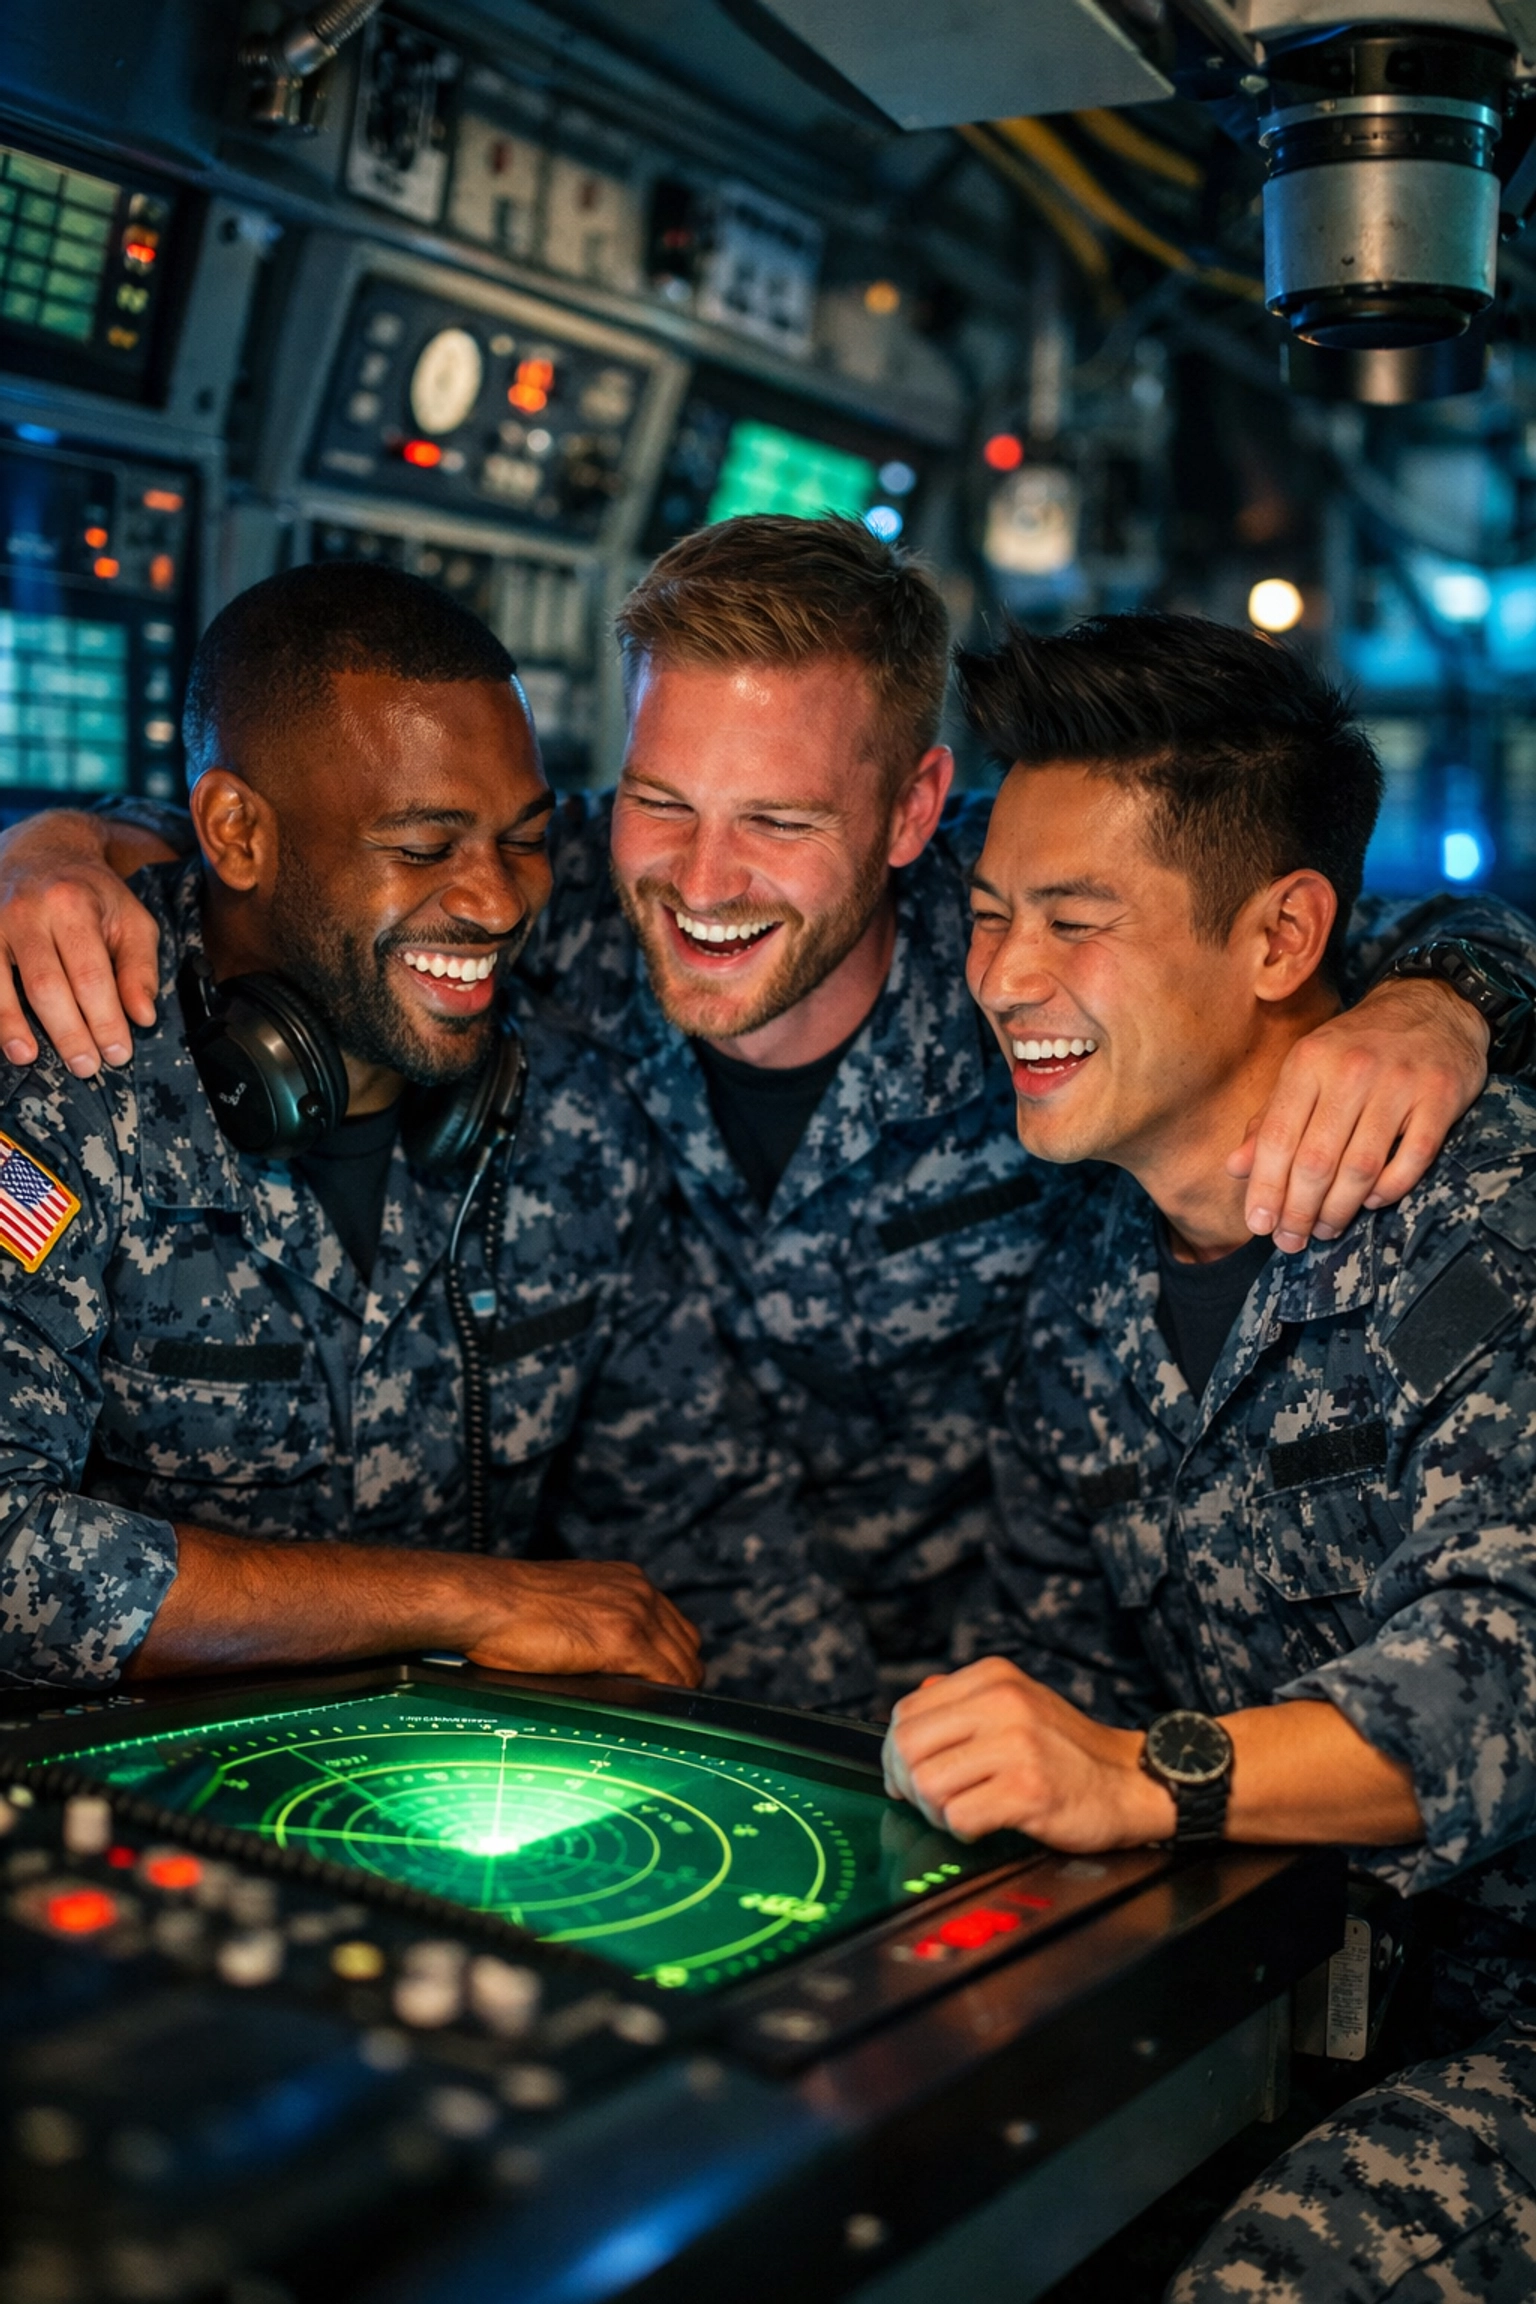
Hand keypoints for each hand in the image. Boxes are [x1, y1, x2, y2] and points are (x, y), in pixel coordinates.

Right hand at [0, 813, 167, 1074]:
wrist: (40, 848)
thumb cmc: (92, 894)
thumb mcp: (131, 919)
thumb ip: (140, 968)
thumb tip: (143, 1017)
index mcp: (74, 904)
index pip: (91, 975)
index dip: (105, 1020)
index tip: (119, 1053)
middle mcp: (28, 911)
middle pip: (46, 984)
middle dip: (68, 1032)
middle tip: (87, 1067)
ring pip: (1, 982)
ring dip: (14, 1027)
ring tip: (30, 1059)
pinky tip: (4, 1039)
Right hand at [463, 1558, 703, 1687]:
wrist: (482, 1601)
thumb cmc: (508, 1608)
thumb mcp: (568, 1604)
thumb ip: (598, 1623)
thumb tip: (615, 1664)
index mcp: (625, 1580)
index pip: (674, 1626)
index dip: (672, 1659)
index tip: (662, 1683)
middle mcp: (637, 1590)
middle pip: (687, 1644)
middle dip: (679, 1676)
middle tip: (660, 1705)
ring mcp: (633, 1612)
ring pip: (683, 1663)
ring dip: (673, 1691)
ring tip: (654, 1714)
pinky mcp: (622, 1638)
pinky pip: (666, 1677)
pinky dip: (664, 1698)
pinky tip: (649, 1711)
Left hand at [882, 1657, 1171, 1850]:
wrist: (1131, 1782)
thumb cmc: (1069, 1752)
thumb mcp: (1017, 1705)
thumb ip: (963, 1703)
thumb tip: (909, 1713)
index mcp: (992, 1678)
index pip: (907, 1712)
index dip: (896, 1752)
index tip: (907, 1776)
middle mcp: (1001, 1702)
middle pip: (907, 1746)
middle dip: (907, 1784)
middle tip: (929, 1802)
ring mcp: (1016, 1744)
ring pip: (926, 1784)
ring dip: (935, 1811)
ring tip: (962, 1812)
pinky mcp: (1028, 1789)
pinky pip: (959, 1816)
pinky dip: (962, 1829)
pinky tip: (985, 1824)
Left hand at [1229, 977, 1487, 1251]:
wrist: (1432, 1005)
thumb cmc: (1356, 1046)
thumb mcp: (1306, 1070)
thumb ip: (1270, 1120)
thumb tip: (1235, 1169)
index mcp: (1308, 1062)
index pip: (1278, 1139)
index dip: (1265, 1189)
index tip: (1258, 1225)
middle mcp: (1351, 1071)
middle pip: (1316, 1161)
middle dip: (1298, 1211)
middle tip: (1290, 1241)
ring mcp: (1398, 1084)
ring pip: (1360, 1167)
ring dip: (1338, 1209)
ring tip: (1324, 1229)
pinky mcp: (1440, 1097)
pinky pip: (1411, 1159)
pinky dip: (1388, 1189)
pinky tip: (1370, 1202)